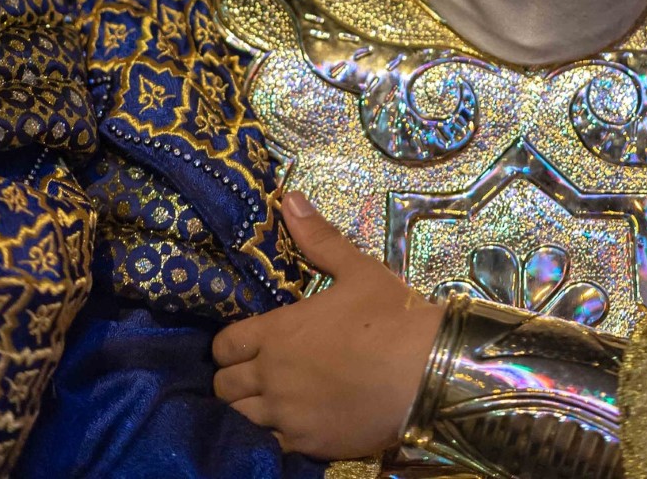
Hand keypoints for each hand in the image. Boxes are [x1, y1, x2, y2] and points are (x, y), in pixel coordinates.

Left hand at [212, 192, 443, 459]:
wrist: (423, 373)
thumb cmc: (388, 316)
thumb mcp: (356, 270)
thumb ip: (318, 239)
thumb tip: (290, 199)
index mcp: (277, 333)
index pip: (224, 346)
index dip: (228, 345)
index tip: (243, 344)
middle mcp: (272, 376)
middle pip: (223, 386)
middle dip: (231, 379)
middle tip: (253, 374)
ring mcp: (287, 415)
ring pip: (238, 419)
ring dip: (245, 410)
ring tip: (264, 403)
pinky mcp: (307, 444)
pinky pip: (267, 447)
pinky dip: (268, 438)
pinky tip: (285, 429)